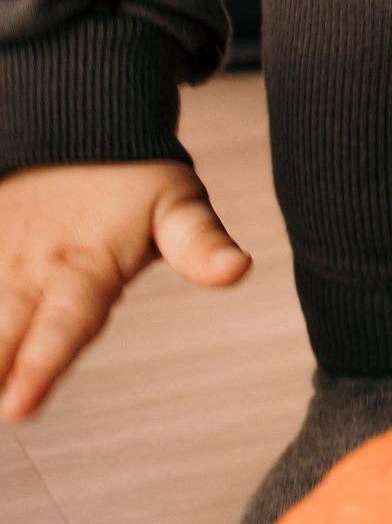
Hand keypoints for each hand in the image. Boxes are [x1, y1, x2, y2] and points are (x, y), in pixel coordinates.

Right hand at [0, 161, 249, 420]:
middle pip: (1, 331)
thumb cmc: (134, 176)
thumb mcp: (178, 204)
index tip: (18, 408)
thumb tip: (237, 270)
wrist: (76, 115)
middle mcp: (26, 267)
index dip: (43, 366)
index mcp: (82, 266)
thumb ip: (199, 243)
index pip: (64, 325)